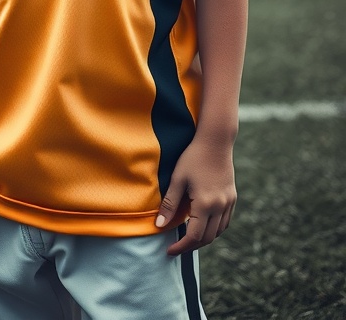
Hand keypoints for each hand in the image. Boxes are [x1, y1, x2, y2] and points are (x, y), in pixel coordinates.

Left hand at [155, 135, 236, 255]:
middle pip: (208, 238)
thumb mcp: (178, 179)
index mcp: (205, 203)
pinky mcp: (232, 197)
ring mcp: (228, 202)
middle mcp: (220, 206)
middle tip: (177, 246)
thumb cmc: (193, 157)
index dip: (181, 247)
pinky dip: (215, 228)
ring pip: (218, 232)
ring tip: (189, 236)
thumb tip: (159, 226)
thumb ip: (169, 204)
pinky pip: (225, 222)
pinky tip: (204, 224)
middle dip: (191, 246)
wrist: (215, 141)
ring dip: (204, 239)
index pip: (194, 236)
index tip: (169, 250)